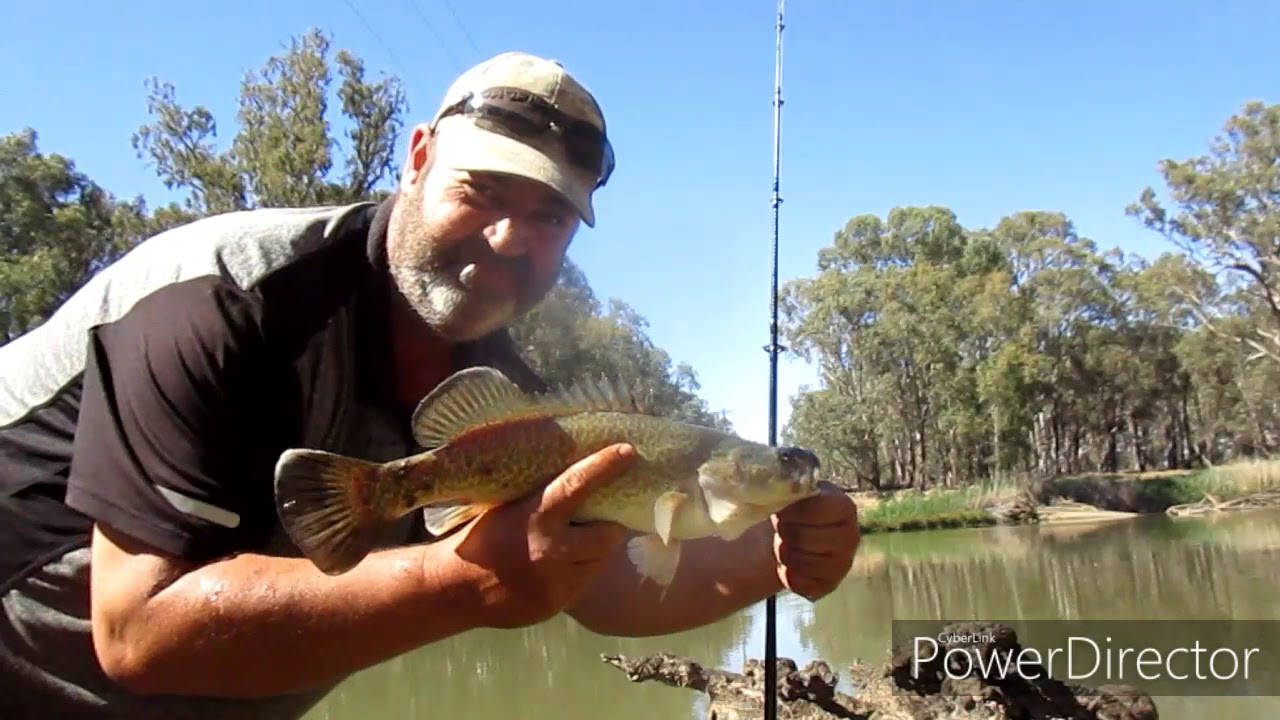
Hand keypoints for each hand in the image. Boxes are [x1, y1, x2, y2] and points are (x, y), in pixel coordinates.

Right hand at [445, 443, 635, 628]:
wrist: (455, 588)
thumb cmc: (481, 538)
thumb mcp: (508, 508)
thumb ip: (543, 501)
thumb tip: (578, 481)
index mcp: (535, 517)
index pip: (577, 485)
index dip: (604, 466)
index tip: (627, 452)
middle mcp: (552, 550)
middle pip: (608, 533)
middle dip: (610, 524)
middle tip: (605, 516)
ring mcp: (557, 581)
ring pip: (600, 561)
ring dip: (596, 549)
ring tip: (580, 542)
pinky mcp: (558, 603)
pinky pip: (583, 582)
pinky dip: (580, 571)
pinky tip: (561, 566)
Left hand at [771, 482, 859, 600]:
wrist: (790, 535)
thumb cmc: (792, 510)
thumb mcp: (793, 494)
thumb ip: (792, 490)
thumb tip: (785, 486)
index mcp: (844, 506)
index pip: (821, 511)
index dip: (796, 513)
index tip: (781, 513)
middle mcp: (851, 536)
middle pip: (813, 539)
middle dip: (788, 535)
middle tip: (779, 530)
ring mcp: (844, 563)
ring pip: (811, 565)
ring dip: (787, 556)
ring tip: (780, 546)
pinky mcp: (831, 584)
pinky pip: (807, 585)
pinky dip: (789, 577)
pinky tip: (785, 566)